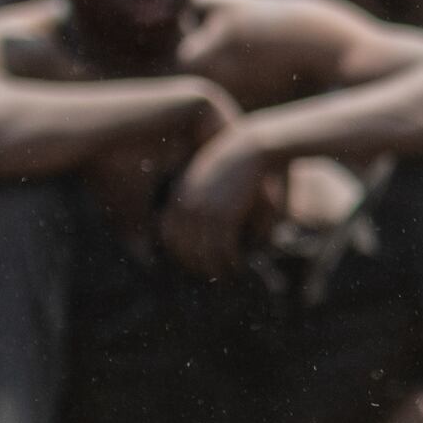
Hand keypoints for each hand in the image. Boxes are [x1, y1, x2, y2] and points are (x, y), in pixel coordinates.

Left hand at [159, 124, 276, 275]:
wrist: (254, 147)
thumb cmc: (238, 161)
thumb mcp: (212, 180)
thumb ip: (206, 202)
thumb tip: (207, 228)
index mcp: (178, 195)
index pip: (168, 233)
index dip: (179, 251)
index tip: (192, 260)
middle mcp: (185, 206)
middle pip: (183, 247)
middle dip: (195, 265)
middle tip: (209, 275)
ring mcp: (203, 211)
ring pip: (202, 252)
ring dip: (213, 268)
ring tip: (225, 274)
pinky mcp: (223, 215)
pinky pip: (222, 248)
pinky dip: (229, 260)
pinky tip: (237, 265)